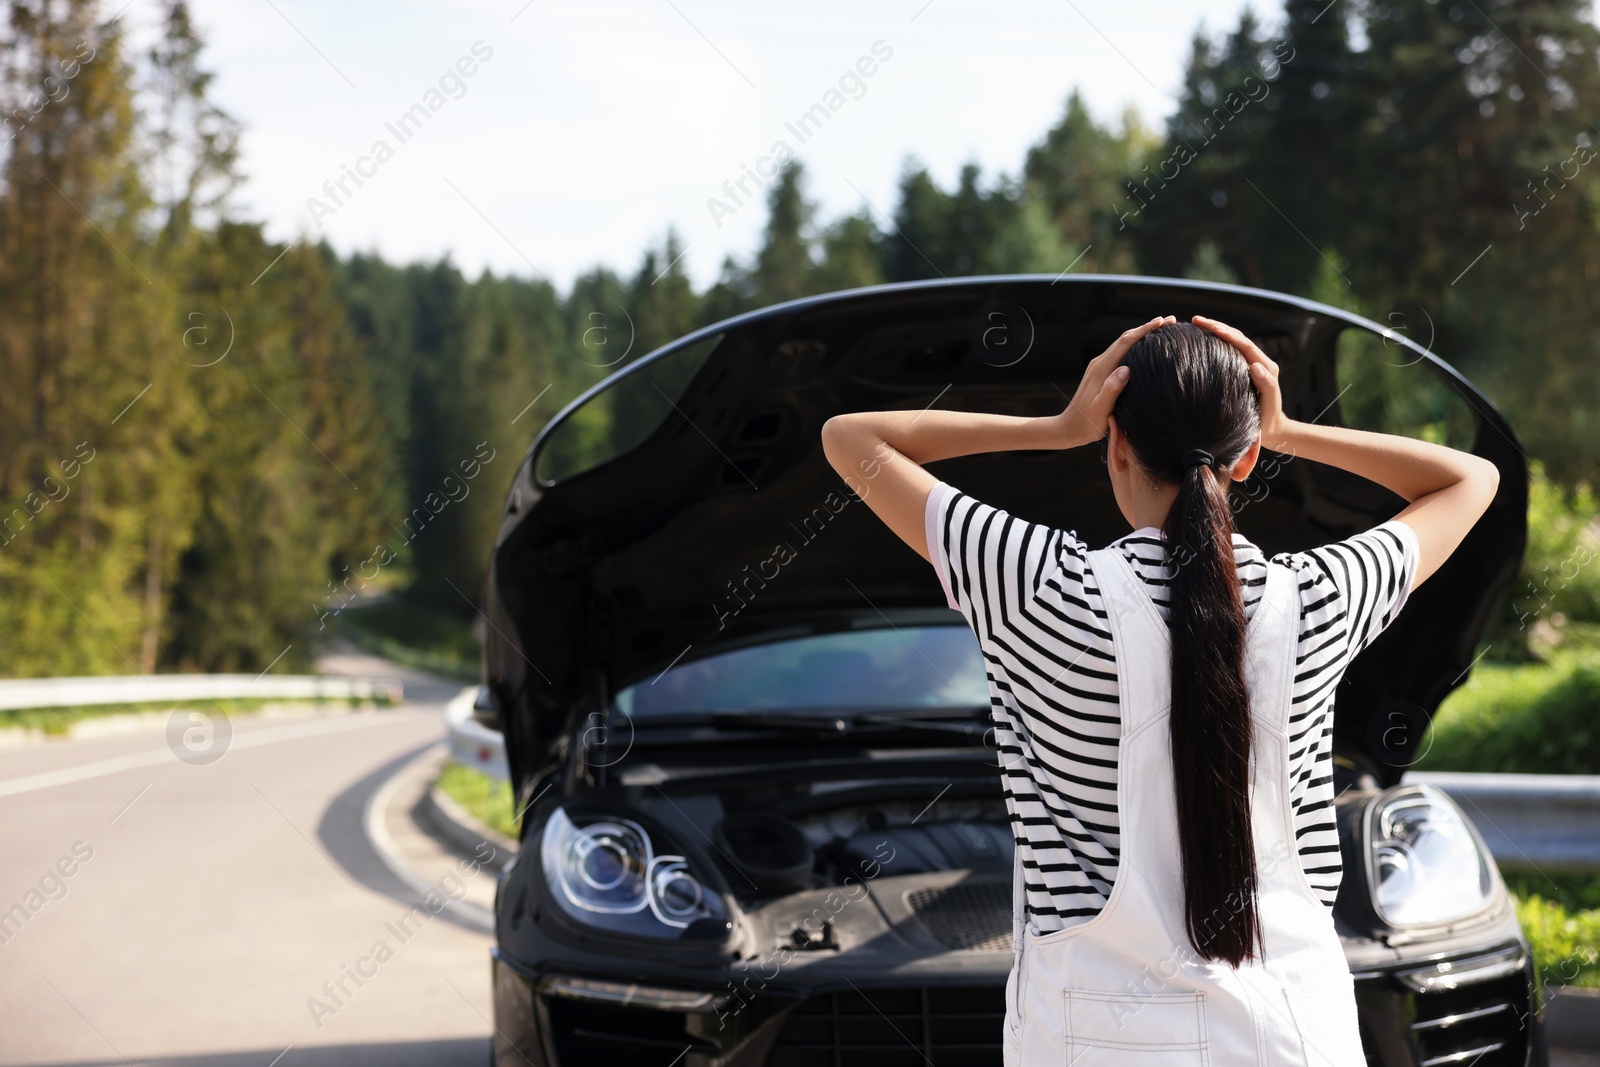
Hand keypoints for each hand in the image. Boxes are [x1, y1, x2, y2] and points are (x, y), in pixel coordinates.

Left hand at [1055, 315, 1174, 447]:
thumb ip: (1112, 389)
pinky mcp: (1101, 373)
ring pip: (1123, 344)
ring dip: (1141, 335)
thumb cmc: (1087, 423)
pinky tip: (1145, 349)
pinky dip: (1135, 346)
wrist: (1069, 428)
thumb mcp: (1101, 408)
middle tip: (1170, 321)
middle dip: (1147, 328)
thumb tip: (1126, 369)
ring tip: (1162, 330)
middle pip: (1126, 338)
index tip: (1163, 322)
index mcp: (1102, 368)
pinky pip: (1120, 353)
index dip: (1145, 330)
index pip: (1126, 342)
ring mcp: (1099, 367)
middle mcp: (1100, 363)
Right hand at [1191, 315, 1290, 450]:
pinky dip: (1217, 343)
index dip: (1227, 333)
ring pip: (1233, 342)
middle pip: (1238, 337)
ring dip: (1216, 331)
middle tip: (1196, 320)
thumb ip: (1267, 385)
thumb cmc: (1268, 421)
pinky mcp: (1243, 370)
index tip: (1210, 327)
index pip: (1244, 344)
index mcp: (1266, 367)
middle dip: (1217, 326)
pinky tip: (1202, 342)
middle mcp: (1259, 362)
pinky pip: (1230, 352)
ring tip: (1196, 325)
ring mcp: (1252, 365)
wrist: (1272, 430)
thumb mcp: (1269, 405)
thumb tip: (1256, 365)